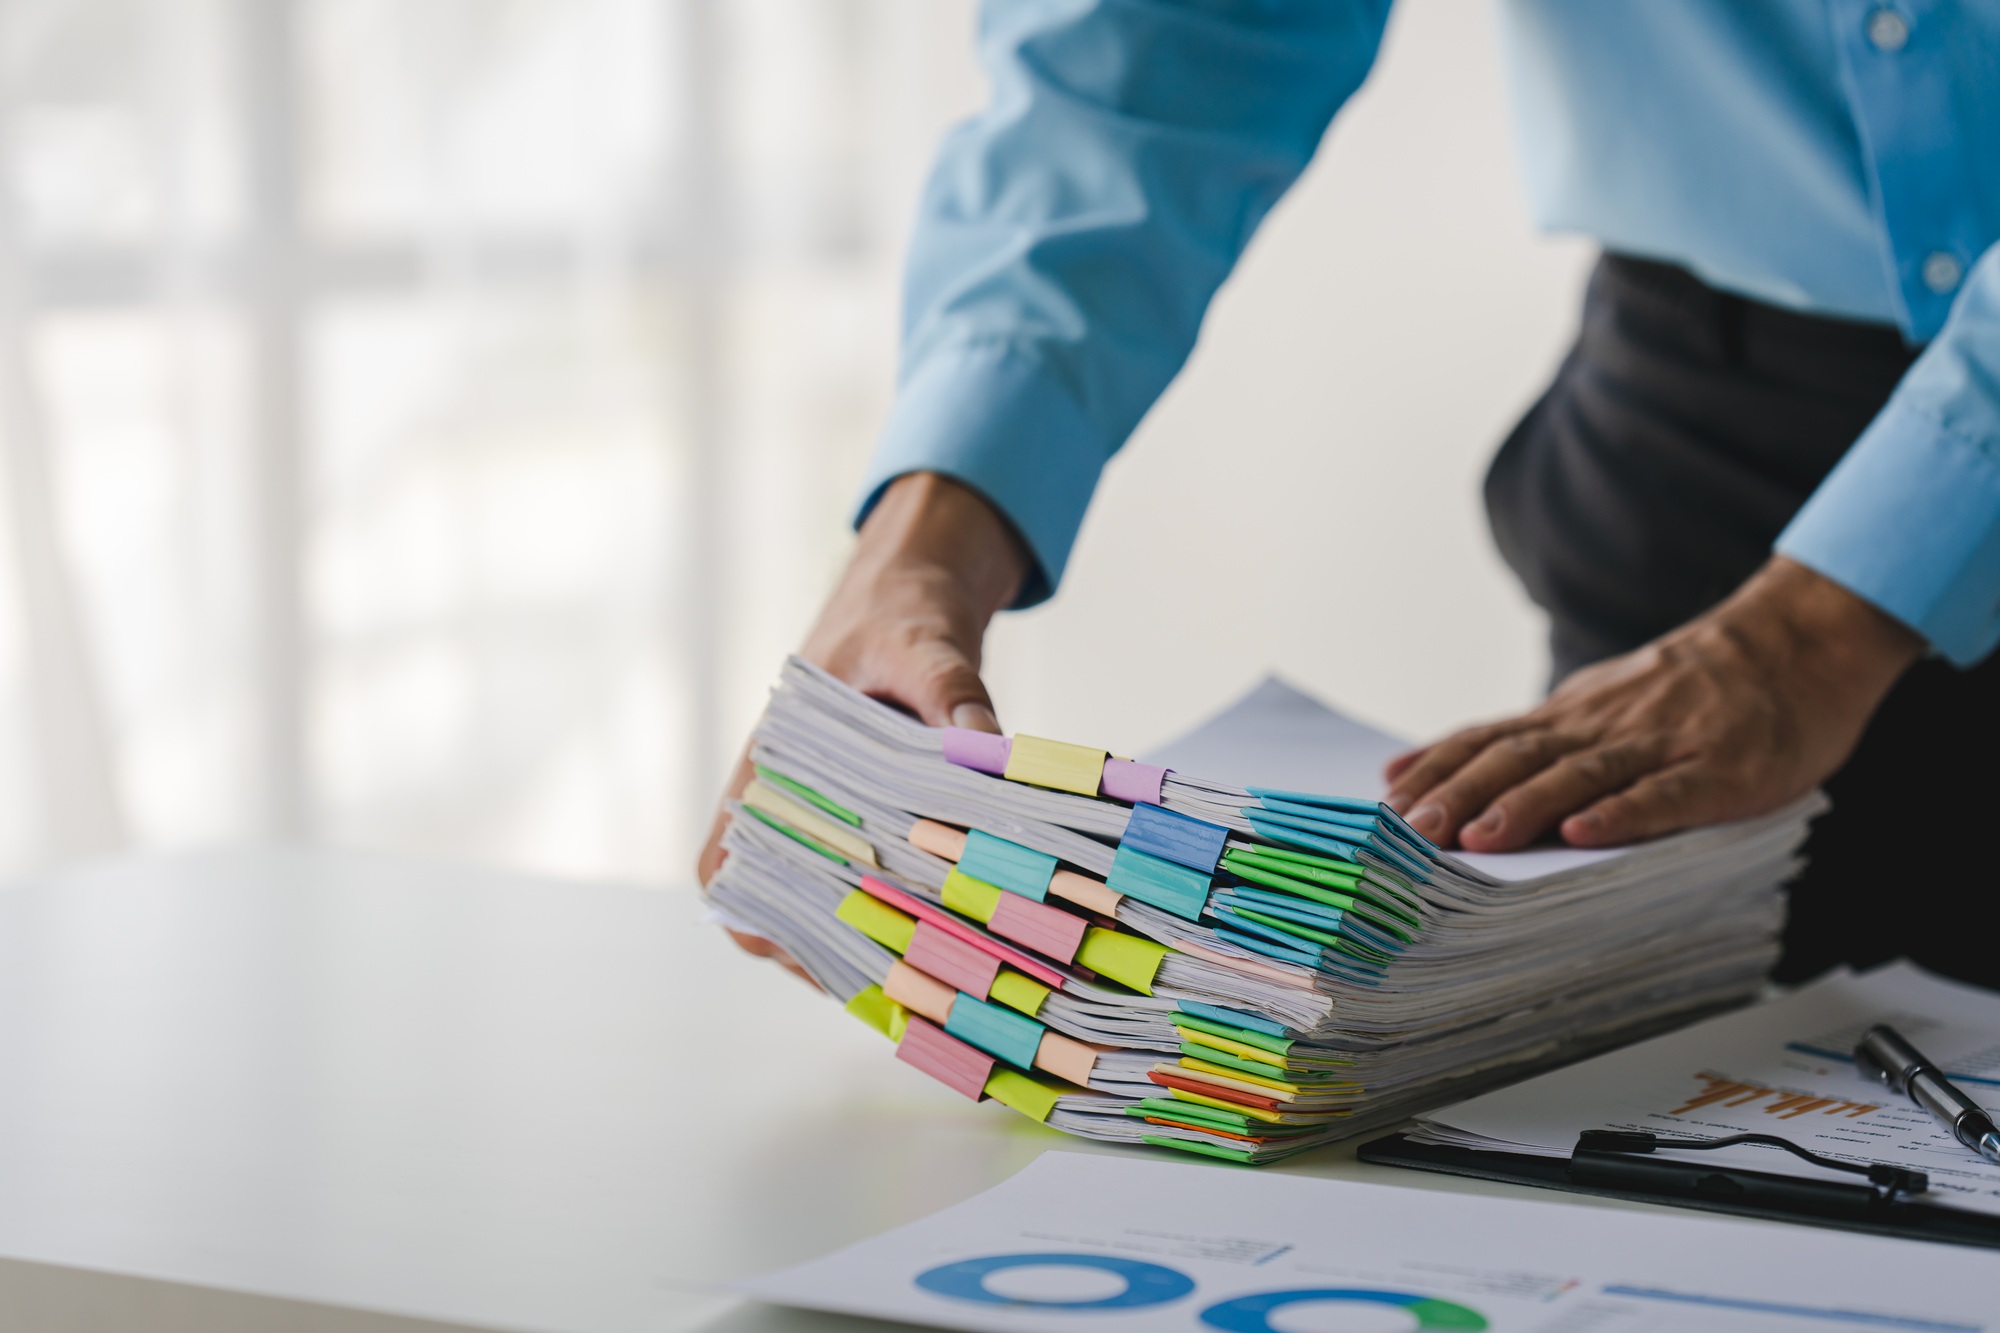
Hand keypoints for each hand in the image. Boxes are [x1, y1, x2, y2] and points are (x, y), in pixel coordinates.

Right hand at [697, 472, 1029, 978]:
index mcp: (771, 762)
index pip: (724, 864)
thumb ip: (949, 690)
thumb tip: (981, 747)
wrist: (917, 589)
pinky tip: (962, 923)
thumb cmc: (896, 611)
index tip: (802, 942)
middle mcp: (794, 801)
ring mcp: (839, 815)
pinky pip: (887, 878)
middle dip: (831, 942)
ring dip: (875, 933)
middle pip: (785, 903)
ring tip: (931, 961)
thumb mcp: (921, 642)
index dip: (751, 914)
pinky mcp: (884, 818)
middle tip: (896, 967)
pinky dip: (915, 906)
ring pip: (836, 901)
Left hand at [1382, 557, 1922, 851]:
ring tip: (1477, 840)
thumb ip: (1529, 736)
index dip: (1438, 769)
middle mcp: (1606, 726)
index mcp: (1574, 716)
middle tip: (1411, 830)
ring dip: (1525, 806)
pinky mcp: (1723, 770)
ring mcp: (1664, 746)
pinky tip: (1584, 834)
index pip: (1490, 739)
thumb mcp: (1602, 702)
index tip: (1385, 801)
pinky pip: (1666, 795)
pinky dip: (1622, 814)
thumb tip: (1433, 762)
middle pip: (1521, 758)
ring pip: (1581, 776)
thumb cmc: (1693, 689)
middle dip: (1462, 794)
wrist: (1796, 643)